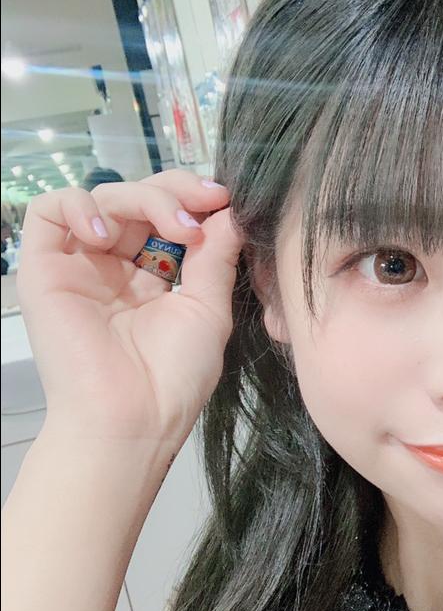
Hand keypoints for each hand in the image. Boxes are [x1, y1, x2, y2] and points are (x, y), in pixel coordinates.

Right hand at [16, 169, 244, 442]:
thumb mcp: (207, 310)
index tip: (223, 200)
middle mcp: (117, 267)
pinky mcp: (45, 268)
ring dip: (144, 198)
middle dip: (176, 191)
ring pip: (103, 197)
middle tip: (206, 202)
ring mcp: (81, 266)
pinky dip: (81, 206)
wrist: (131, 419)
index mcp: (155, 277)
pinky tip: (111, 236)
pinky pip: (49, 211)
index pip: (168, 218)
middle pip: (139, 200)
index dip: (193, 201)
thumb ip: (216, 257)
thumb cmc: (174, 376)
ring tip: (175, 229)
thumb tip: (228, 212)